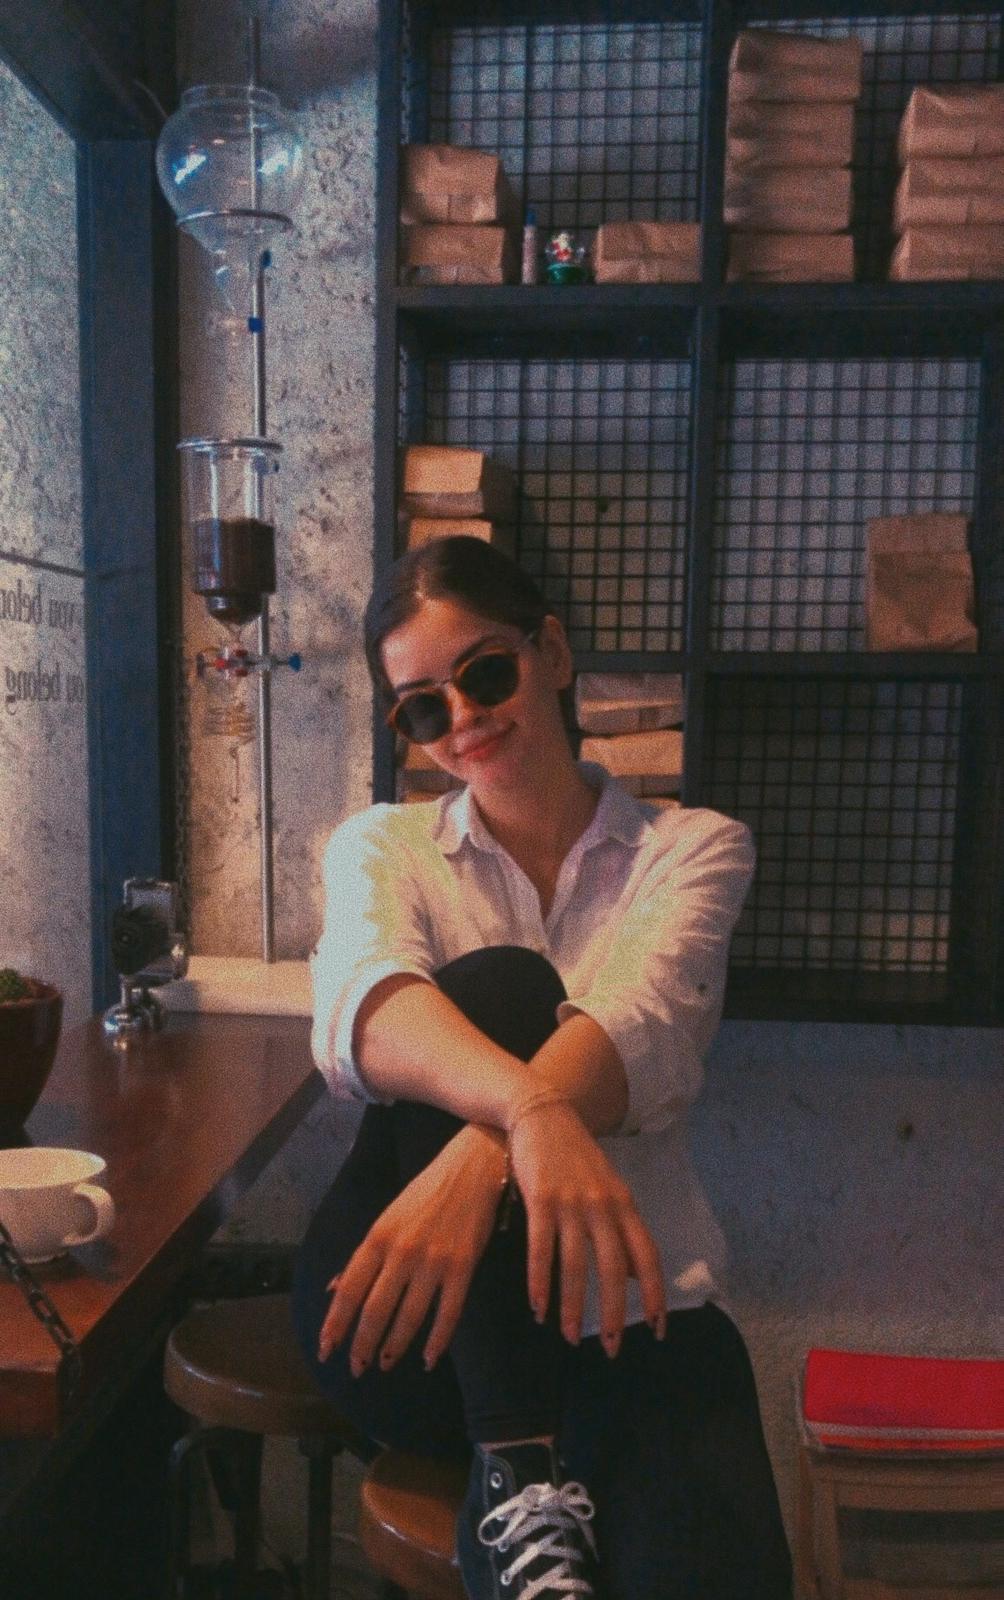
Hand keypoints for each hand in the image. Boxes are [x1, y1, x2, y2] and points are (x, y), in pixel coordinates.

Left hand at [317, 1122, 504, 1374]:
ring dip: (395, 1346)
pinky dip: (437, 1341)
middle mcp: (402, 1252)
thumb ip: (364, 1257)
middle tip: (358, 1369)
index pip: (350, 1290)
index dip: (336, 1324)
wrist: (473, 1168)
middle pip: (376, 1310)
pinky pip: (448, 1313)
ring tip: (386, 1364)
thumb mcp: (387, 1218)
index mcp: (378, 1237)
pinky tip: (428, 1359)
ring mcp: (434, 1261)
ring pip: (409, 1317)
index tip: (326, 1350)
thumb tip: (335, 1290)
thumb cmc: (426, 1193)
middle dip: (363, 1345)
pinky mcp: (463, 1267)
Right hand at [508, 1100, 665, 1354]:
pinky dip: (540, 1283)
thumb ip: (621, 1228)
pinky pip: (541, 1250)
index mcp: (623, 1205)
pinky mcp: (541, 1200)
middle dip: (613, 1314)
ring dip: (573, 1307)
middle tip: (611, 1348)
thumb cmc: (575, 1157)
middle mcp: (602, 1206)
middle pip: (613, 1270)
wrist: (543, 1113)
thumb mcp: (608, 1187)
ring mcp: (571, 1203)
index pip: (646, 1257)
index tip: (658, 1329)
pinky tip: (538, 1308)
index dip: (655, 1295)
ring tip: (570, 1338)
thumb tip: (634, 1274)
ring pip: (576, 1267)